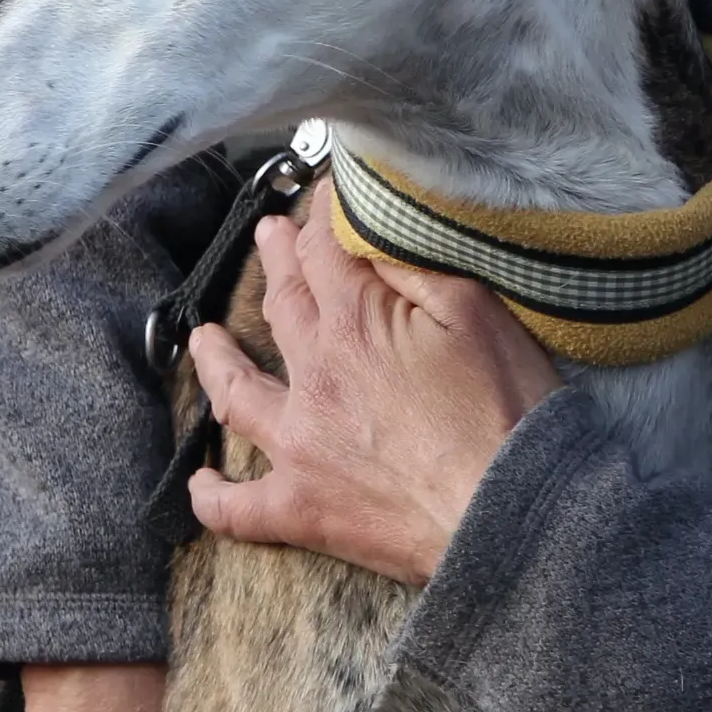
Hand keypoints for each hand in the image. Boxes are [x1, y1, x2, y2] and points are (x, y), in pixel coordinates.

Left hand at [187, 183, 561, 583]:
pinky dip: (213, 496)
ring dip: (216, 359)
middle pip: (282, 303)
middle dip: (275, 263)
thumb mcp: (478, 311)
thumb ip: (414, 265)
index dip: (320, 218)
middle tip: (267, 237)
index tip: (321, 197)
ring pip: (237, 391)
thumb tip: (370, 230)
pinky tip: (199, 482)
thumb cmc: (509, 412)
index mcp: (355, 324)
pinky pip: (238, 507)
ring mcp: (299, 444)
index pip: (322, 251)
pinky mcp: (303, 508)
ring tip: (203, 337)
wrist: (512, 514)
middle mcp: (314, 376)